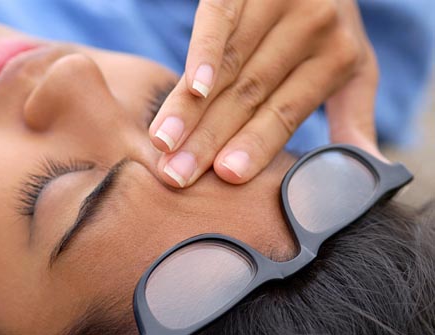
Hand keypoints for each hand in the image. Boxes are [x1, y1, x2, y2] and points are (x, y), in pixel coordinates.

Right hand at [149, 0, 379, 187]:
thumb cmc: (331, 29)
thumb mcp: (355, 67)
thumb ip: (355, 114)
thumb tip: (368, 165)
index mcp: (337, 57)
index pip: (286, 111)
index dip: (255, 143)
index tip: (225, 175)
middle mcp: (310, 28)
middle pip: (250, 94)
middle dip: (210, 137)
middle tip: (177, 174)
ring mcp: (276, 3)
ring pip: (228, 66)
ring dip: (191, 108)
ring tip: (164, 143)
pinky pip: (219, 20)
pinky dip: (202, 52)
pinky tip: (188, 85)